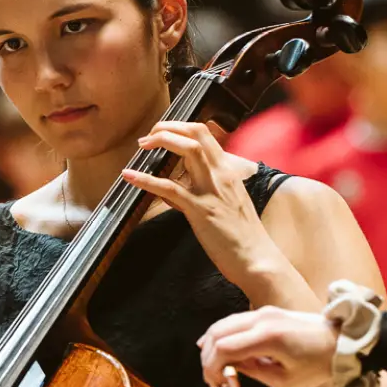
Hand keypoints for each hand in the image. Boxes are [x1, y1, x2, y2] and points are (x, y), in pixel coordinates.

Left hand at [121, 122, 285, 298]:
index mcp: (228, 171)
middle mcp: (222, 175)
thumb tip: (176, 189)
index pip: (204, 134)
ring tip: (142, 145)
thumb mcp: (227, 204)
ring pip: (188, 150)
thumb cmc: (243, 236)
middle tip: (149, 136)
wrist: (257, 259)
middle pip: (196, 133)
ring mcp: (212, 190)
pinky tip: (130, 176)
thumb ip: (205, 191)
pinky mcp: (201, 210)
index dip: (180, 127)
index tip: (162, 133)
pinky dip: (146, 180)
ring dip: (161, 141)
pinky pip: (170, 188)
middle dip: (168, 127)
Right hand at [198, 305, 339, 386]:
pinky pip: (235, 321)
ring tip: (215, 368)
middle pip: (218, 332)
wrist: (341, 342)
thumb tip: (231, 370)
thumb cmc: (318, 364)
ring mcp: (263, 312)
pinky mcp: (266, 312)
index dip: (211, 367)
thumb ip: (254, 373)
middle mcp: (262, 319)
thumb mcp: (285, 382)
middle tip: (211, 379)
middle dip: (208, 357)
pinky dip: (223, 335)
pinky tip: (220, 349)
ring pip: (223, 324)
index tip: (214, 384)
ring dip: (212, 345)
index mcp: (268, 338)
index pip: (224, 348)